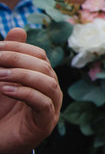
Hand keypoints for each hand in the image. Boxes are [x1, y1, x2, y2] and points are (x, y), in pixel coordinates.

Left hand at [0, 27, 60, 153]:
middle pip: (43, 66)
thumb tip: (17, 30)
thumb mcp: (2, 81)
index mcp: (43, 77)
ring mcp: (51, 107)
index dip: (18, 48)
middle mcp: (51, 90)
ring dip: (22, 75)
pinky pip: (42, 103)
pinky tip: (6, 90)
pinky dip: (25, 94)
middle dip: (18, 60)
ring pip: (47, 83)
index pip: (38, 55)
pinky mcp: (46, 123)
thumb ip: (8, 59)